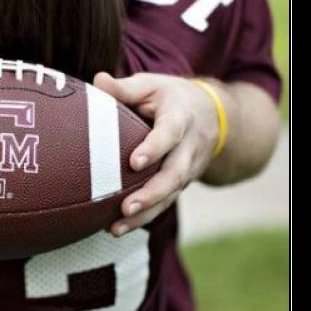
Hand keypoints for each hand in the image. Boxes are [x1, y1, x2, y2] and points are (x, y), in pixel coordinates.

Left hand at [94, 72, 219, 234]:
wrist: (212, 116)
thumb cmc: (170, 98)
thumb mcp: (151, 85)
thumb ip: (125, 88)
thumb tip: (98, 81)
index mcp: (180, 118)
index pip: (169, 134)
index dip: (154, 148)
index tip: (133, 162)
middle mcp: (188, 147)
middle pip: (175, 174)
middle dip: (152, 193)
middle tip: (126, 208)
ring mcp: (187, 169)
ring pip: (171, 195)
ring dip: (145, 214)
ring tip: (116, 229)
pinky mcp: (180, 184)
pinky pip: (165, 204)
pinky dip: (143, 218)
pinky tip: (117, 229)